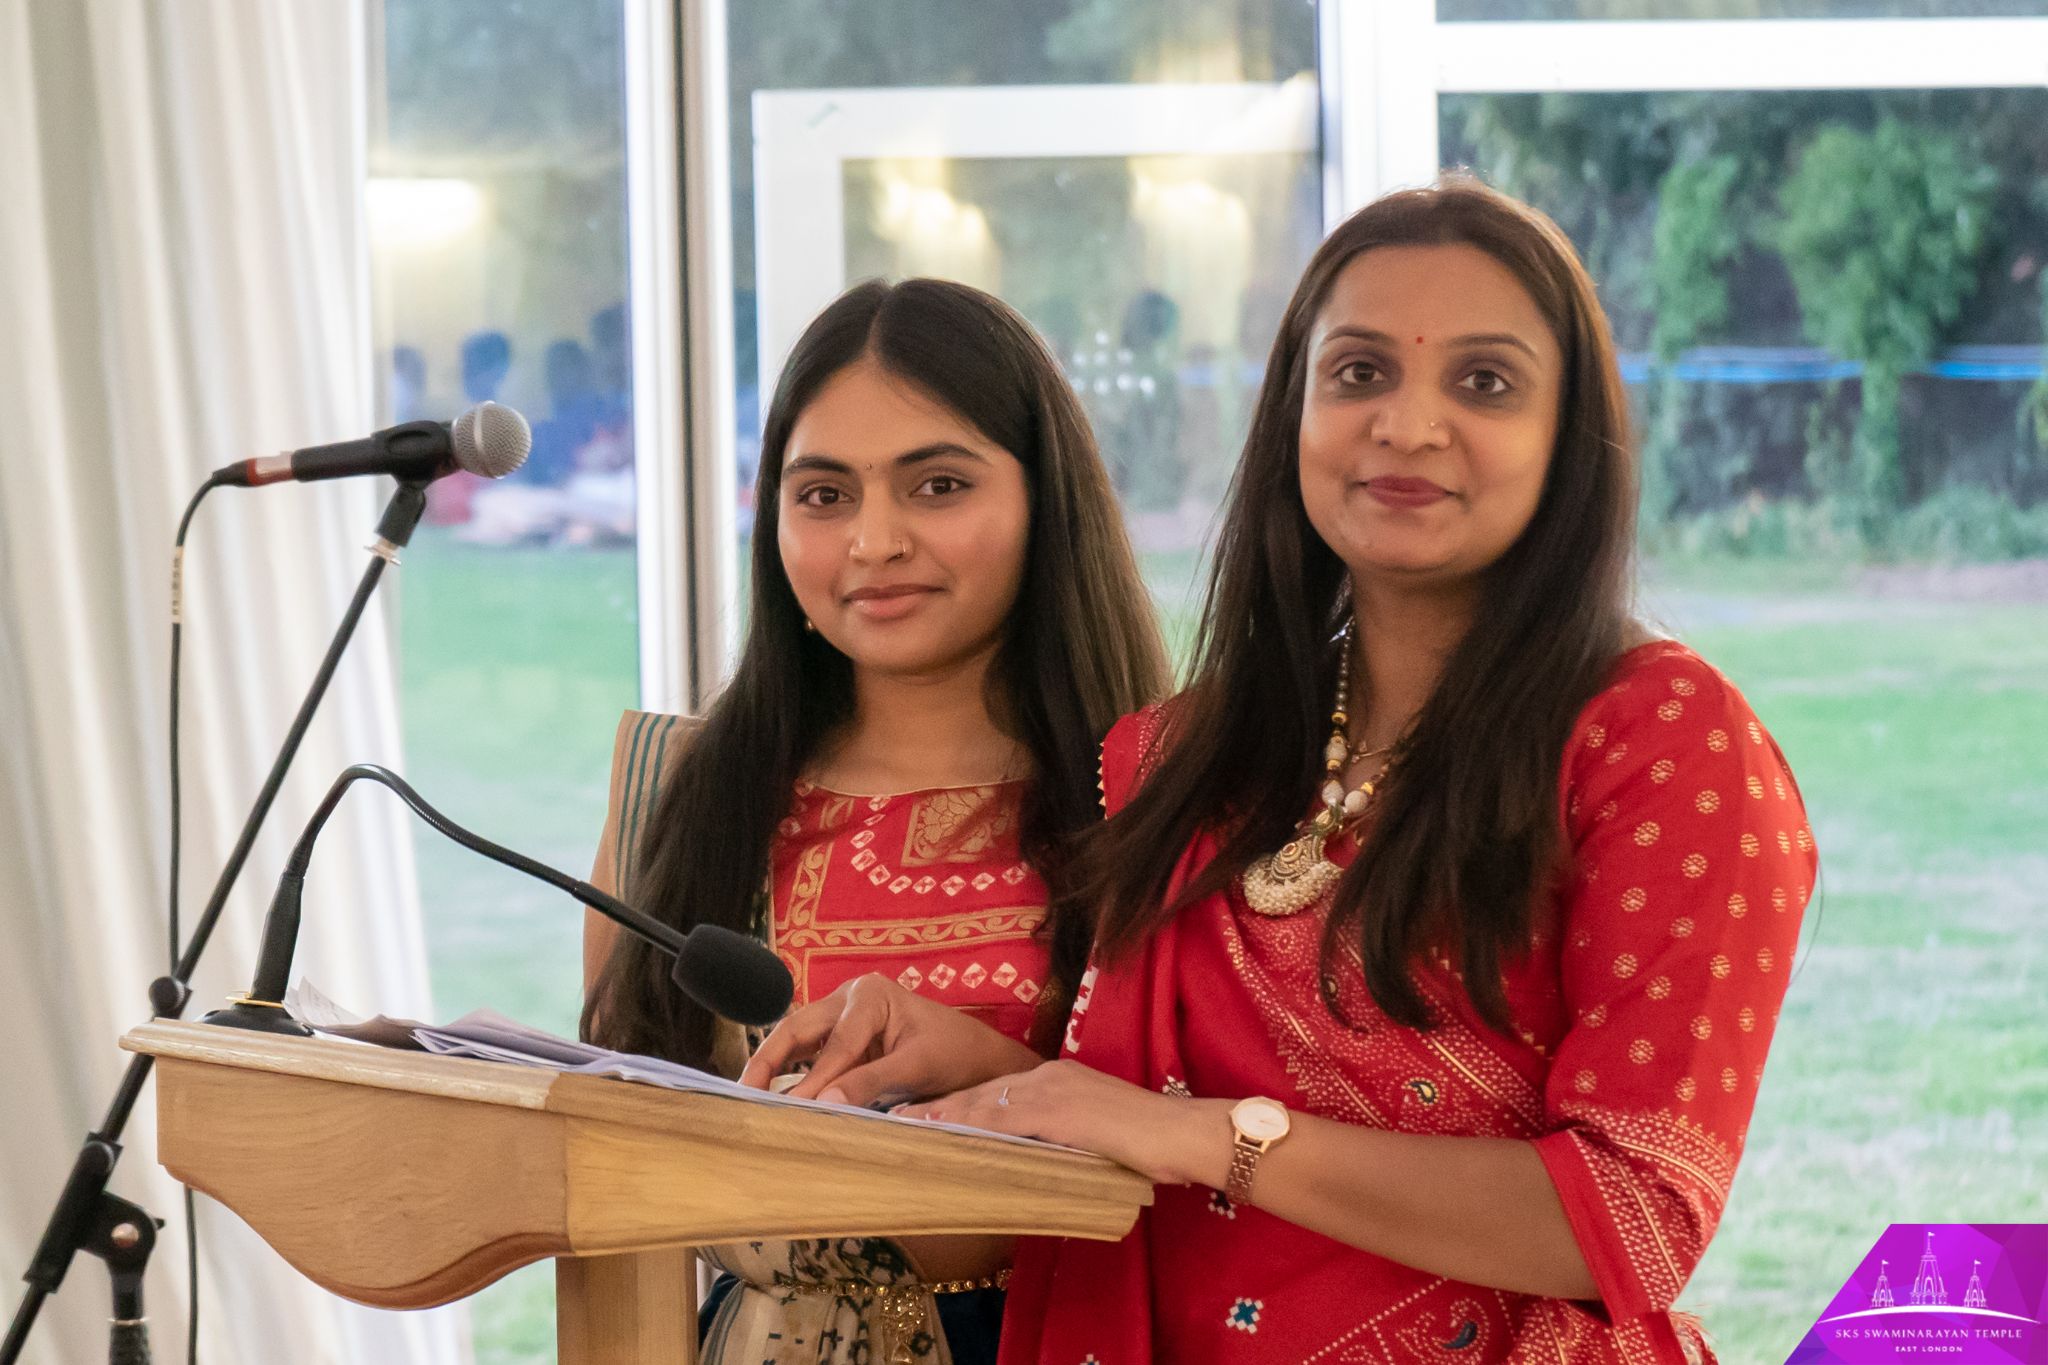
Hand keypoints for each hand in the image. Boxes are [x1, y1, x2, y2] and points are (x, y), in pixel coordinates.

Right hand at [738, 972, 1039, 1107]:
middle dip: (767, 1063)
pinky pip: (808, 1055)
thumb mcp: (917, 1067)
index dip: (812, 1082)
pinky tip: (772, 1099)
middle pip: (797, 1030)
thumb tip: (823, 1105)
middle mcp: (849, 998)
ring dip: (772, 1069)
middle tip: (742, 1096)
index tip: (790, 1112)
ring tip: (746, 1100)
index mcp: (870, 995)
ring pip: (796, 1041)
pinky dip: (790, 1076)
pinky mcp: (843, 1039)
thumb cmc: (956, 1053)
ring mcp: (843, 1017)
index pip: (835, 1045)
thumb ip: (870, 1083)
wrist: (980, 1058)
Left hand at [898, 1059, 1234, 1188]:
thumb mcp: (1098, 1139)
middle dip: (941, 1106)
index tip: (926, 1115)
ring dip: (943, 1113)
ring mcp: (1054, 1091)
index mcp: (1060, 1081)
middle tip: (898, 1116)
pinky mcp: (1059, 1110)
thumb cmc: (1152, 1144)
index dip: (960, 1105)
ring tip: (905, 1123)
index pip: (998, 1093)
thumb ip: (1065, 1142)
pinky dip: (969, 1124)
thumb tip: (1034, 1163)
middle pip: (983, 1092)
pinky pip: (1004, 1118)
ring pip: (985, 1102)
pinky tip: (945, 1131)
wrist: (1185, 1134)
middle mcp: (1050, 1077)